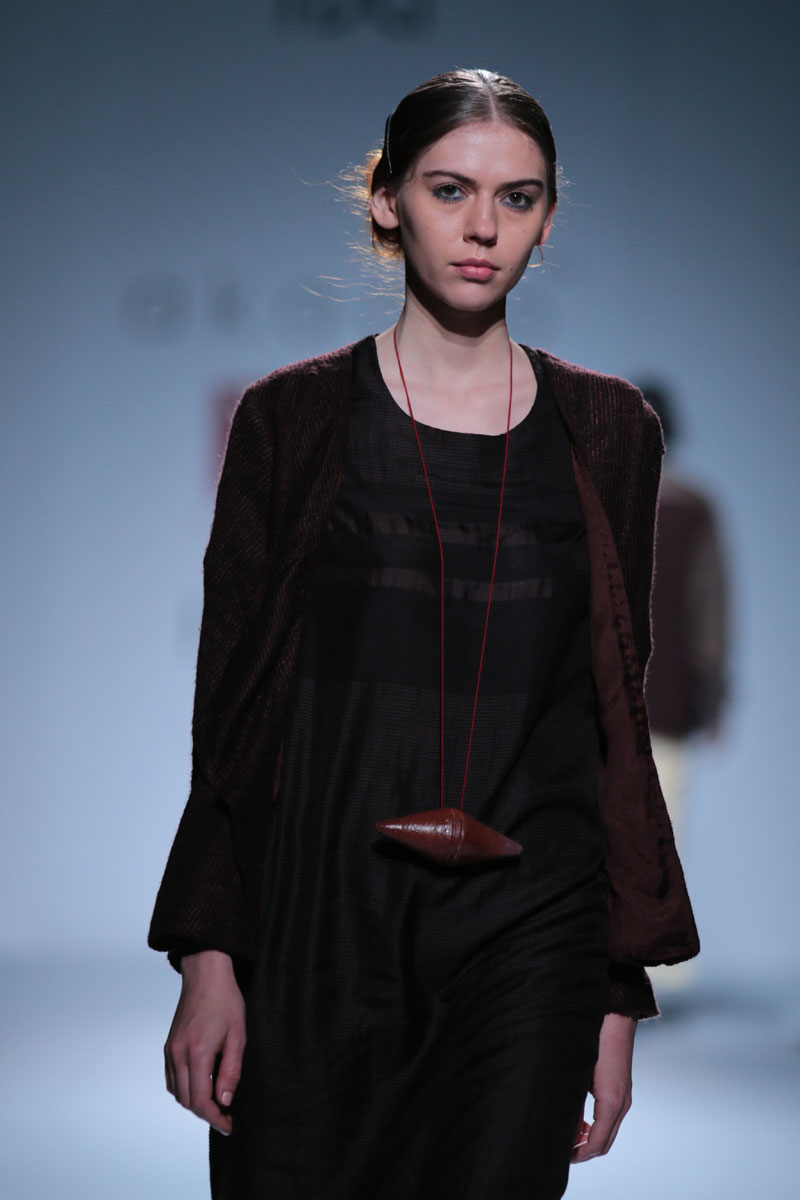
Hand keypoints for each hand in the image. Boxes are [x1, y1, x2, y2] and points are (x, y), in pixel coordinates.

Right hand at [164, 949, 245, 1134]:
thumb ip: (231, 1071)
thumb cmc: (226, 1001)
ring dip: (194, 1102)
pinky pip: (172, 1078)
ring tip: (216, 1101)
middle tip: (226, 1116)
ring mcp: (170, 1050)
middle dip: (206, 1113)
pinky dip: (184, 1088)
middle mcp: (178, 1054)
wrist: (205, 975)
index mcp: (197, 1052)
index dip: (215, 1117)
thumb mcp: (238, 1036)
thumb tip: (225, 1101)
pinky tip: (202, 1085)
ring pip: (177, 1092)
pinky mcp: (169, 1045)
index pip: (200, 1100)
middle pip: (186, 1100)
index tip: (229, 1124)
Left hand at [571, 1011, 635, 1162]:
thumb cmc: (592, 1040)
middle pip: (604, 1143)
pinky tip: (581, 1120)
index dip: (578, 1154)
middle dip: (583, 1150)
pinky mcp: (622, 1090)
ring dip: (590, 1138)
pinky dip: (597, 1126)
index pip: (596, 1144)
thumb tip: (562, 1127)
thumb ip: (571, 1102)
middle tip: (561, 1150)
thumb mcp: (576, 1073)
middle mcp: (621, 1104)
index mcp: (610, 1103)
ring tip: (568, 1135)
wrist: (614, 1017)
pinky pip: (611, 1119)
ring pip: (608, 1132)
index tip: (560, 1156)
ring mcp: (624, 1097)